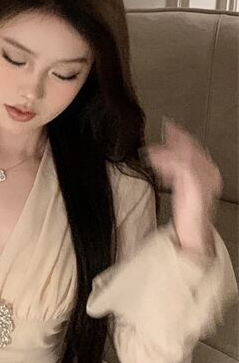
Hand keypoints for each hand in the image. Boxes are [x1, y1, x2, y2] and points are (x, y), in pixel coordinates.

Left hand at [141, 118, 221, 255]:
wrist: (193, 234)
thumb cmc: (188, 213)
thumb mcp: (181, 187)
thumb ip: (176, 172)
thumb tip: (162, 157)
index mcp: (209, 172)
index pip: (195, 148)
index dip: (181, 136)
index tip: (169, 127)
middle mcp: (211, 173)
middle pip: (191, 149)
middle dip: (174, 139)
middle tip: (162, 129)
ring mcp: (206, 179)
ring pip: (184, 156)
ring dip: (165, 152)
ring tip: (150, 151)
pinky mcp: (196, 186)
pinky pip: (181, 167)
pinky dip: (166, 162)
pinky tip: (155, 162)